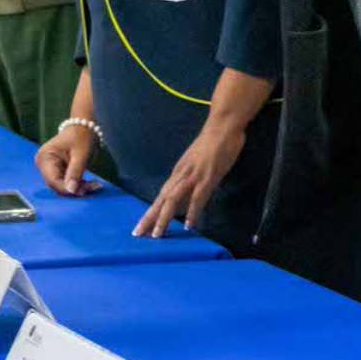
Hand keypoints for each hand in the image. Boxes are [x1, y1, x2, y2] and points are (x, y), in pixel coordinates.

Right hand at [36, 123, 100, 196]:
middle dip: (75, 190)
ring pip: (63, 187)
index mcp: (45, 158)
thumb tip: (71, 190)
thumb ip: (75, 172)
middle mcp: (43, 165)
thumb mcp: (81, 154)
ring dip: (79, 189)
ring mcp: (49, 169)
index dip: (68, 189)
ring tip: (95, 185)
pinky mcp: (56, 171)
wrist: (83, 126)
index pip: (53, 180)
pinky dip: (78, 185)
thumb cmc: (81, 136)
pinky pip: (66, 184)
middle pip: (57, 185)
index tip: (85, 191)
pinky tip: (91, 184)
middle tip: (94, 187)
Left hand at [135, 122, 243, 237]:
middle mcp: (181, 174)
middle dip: (149, 218)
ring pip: (174, 199)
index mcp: (179, 172)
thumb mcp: (198, 163)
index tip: (140, 227)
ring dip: (164, 217)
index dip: (151, 211)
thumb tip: (188, 200)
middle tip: (138, 235)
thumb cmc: (213, 143)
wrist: (222, 124)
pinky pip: (197, 196)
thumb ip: (192, 180)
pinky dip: (192, 211)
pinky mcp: (207, 175)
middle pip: (162, 199)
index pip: (161, 195)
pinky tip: (188, 225)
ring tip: (157, 235)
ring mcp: (193, 175)